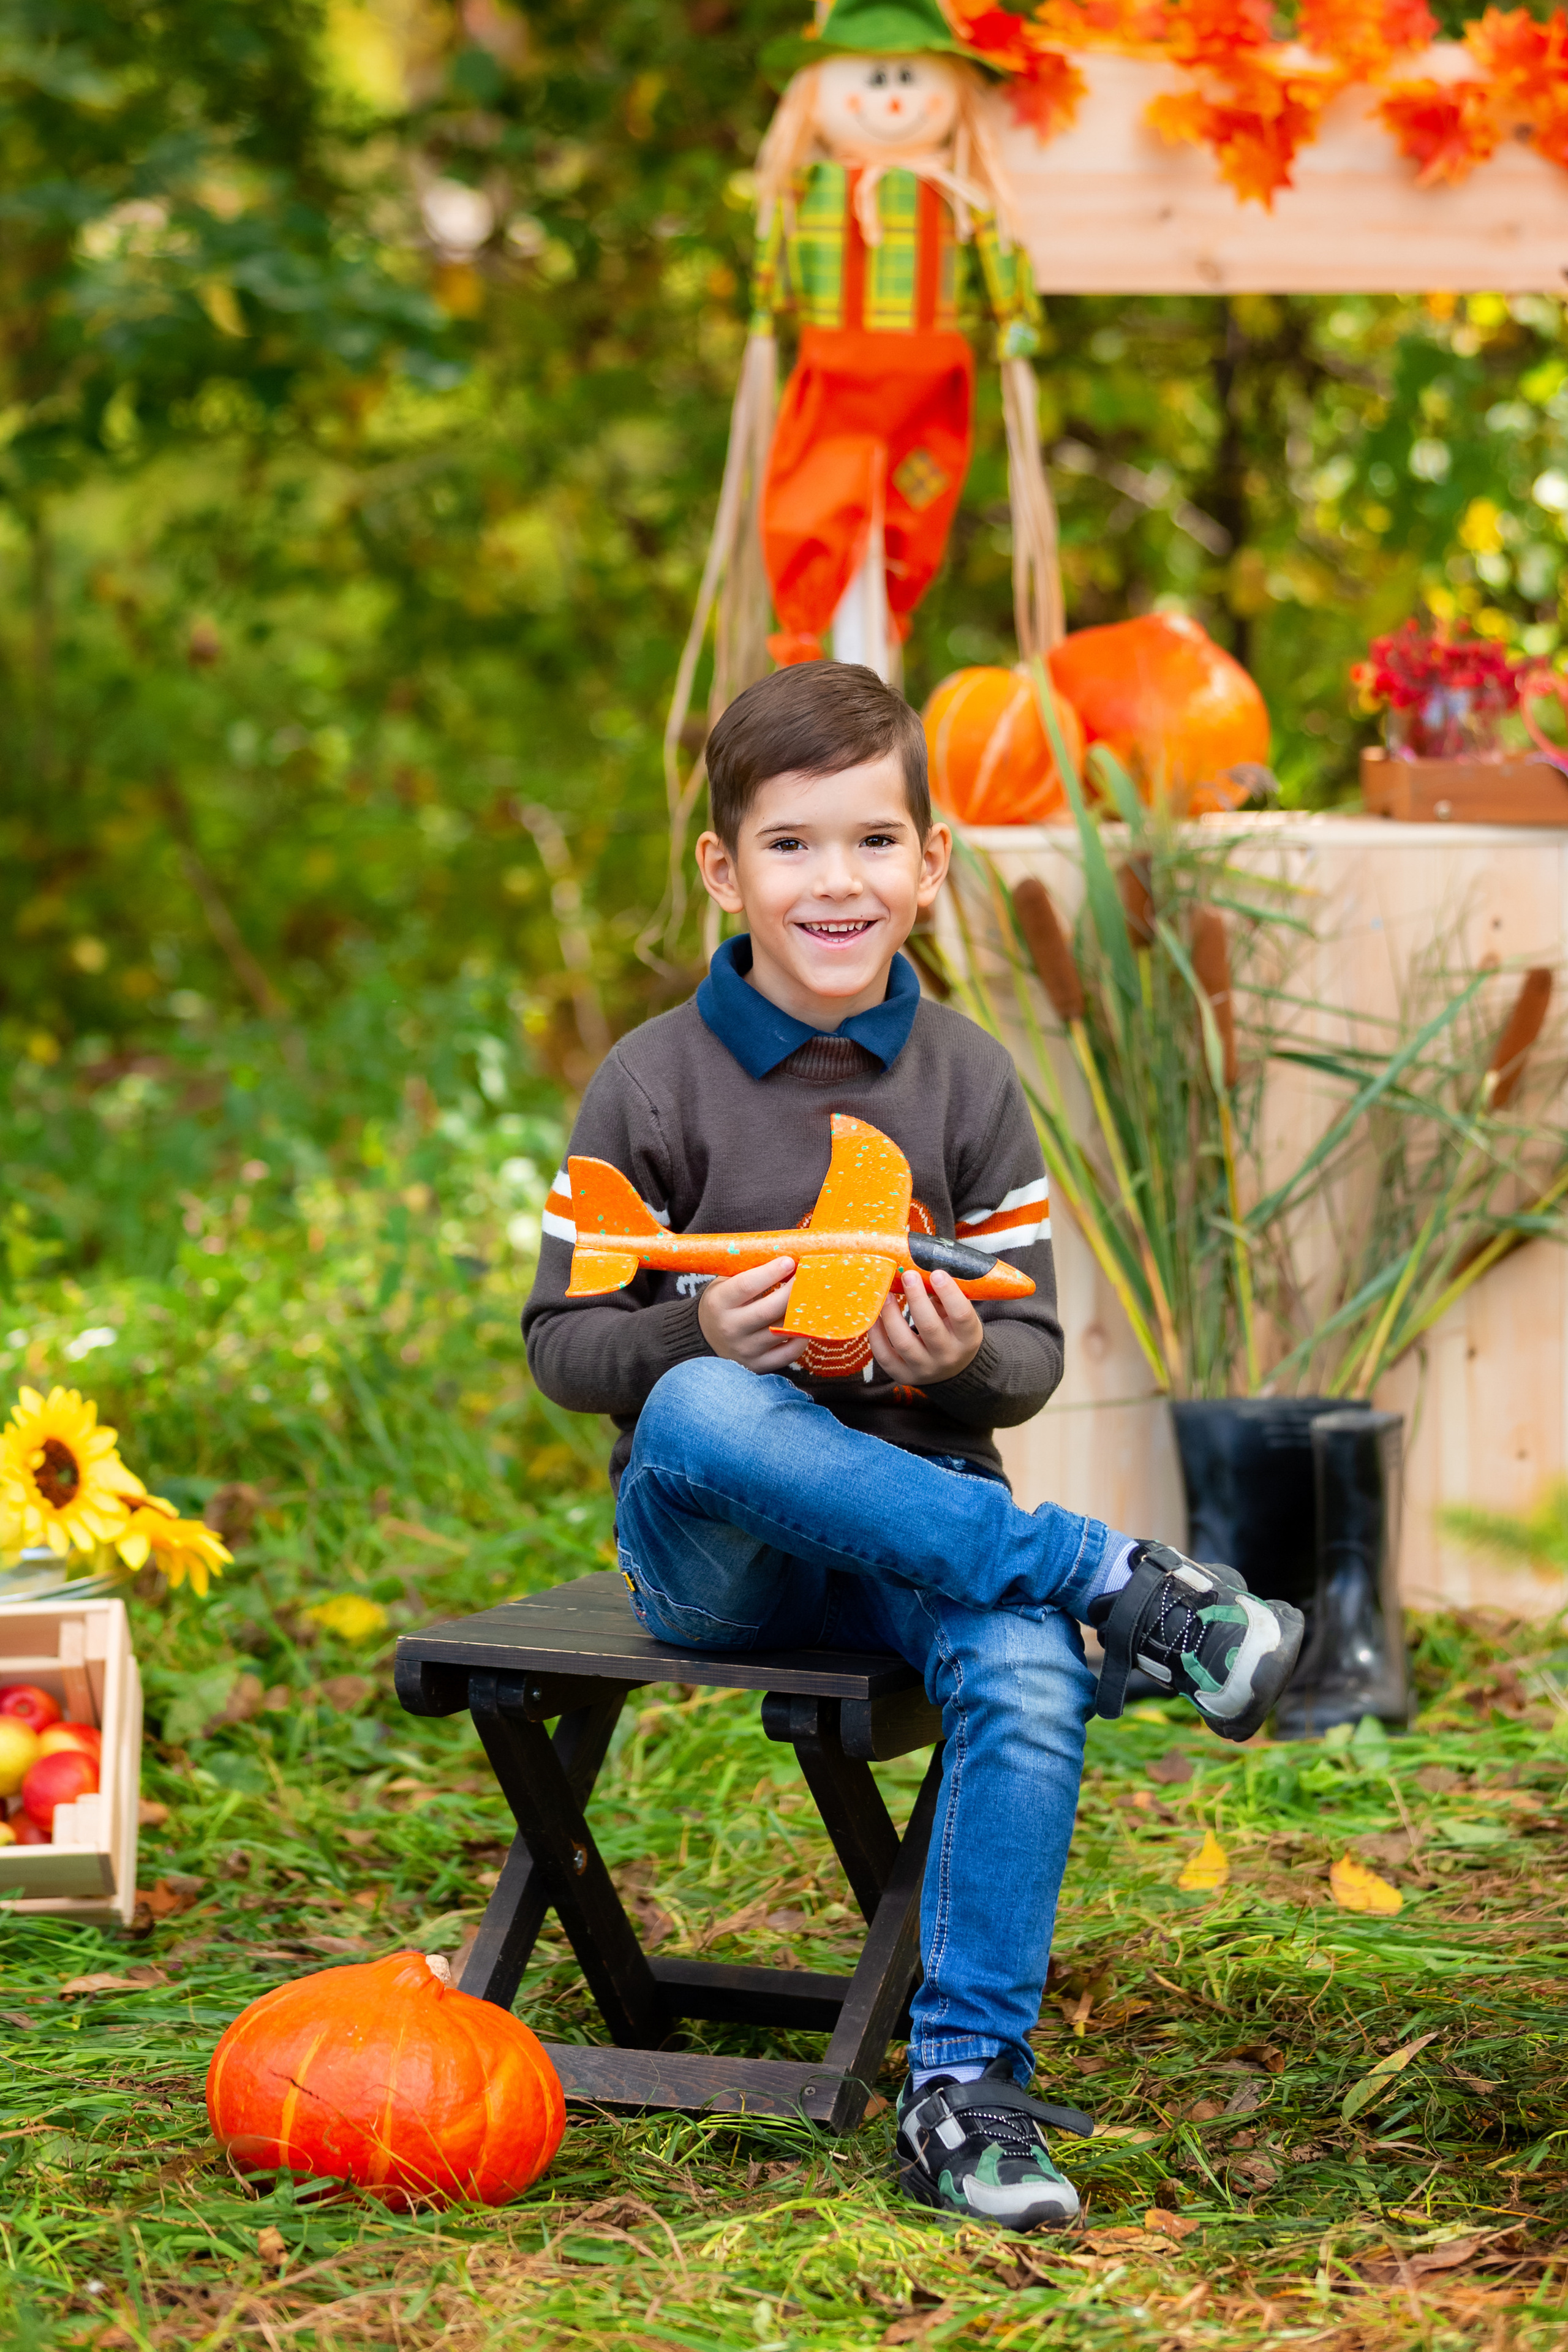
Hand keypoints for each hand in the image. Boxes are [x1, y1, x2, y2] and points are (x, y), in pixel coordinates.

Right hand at [697, 1256, 807, 1372]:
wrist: (706, 1338)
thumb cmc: (722, 1303)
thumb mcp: (724, 1284)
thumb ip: (748, 1272)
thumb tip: (786, 1258)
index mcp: (719, 1303)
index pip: (747, 1285)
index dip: (771, 1272)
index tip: (789, 1261)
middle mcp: (730, 1328)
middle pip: (770, 1309)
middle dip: (793, 1290)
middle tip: (808, 1276)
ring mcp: (745, 1350)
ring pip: (782, 1330)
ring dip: (801, 1312)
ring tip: (811, 1297)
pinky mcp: (758, 1365)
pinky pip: (789, 1353)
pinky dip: (801, 1338)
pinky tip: (804, 1323)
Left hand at [868, 1268, 983, 1385]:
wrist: (954, 1369)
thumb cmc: (955, 1332)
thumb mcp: (960, 1316)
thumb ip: (946, 1297)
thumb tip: (922, 1268)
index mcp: (968, 1338)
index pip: (962, 1315)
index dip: (949, 1293)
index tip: (936, 1273)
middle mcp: (948, 1356)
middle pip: (930, 1327)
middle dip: (916, 1298)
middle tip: (907, 1275)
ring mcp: (925, 1368)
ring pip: (904, 1343)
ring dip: (891, 1315)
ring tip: (886, 1294)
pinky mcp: (904, 1375)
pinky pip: (885, 1357)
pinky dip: (876, 1336)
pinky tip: (874, 1317)